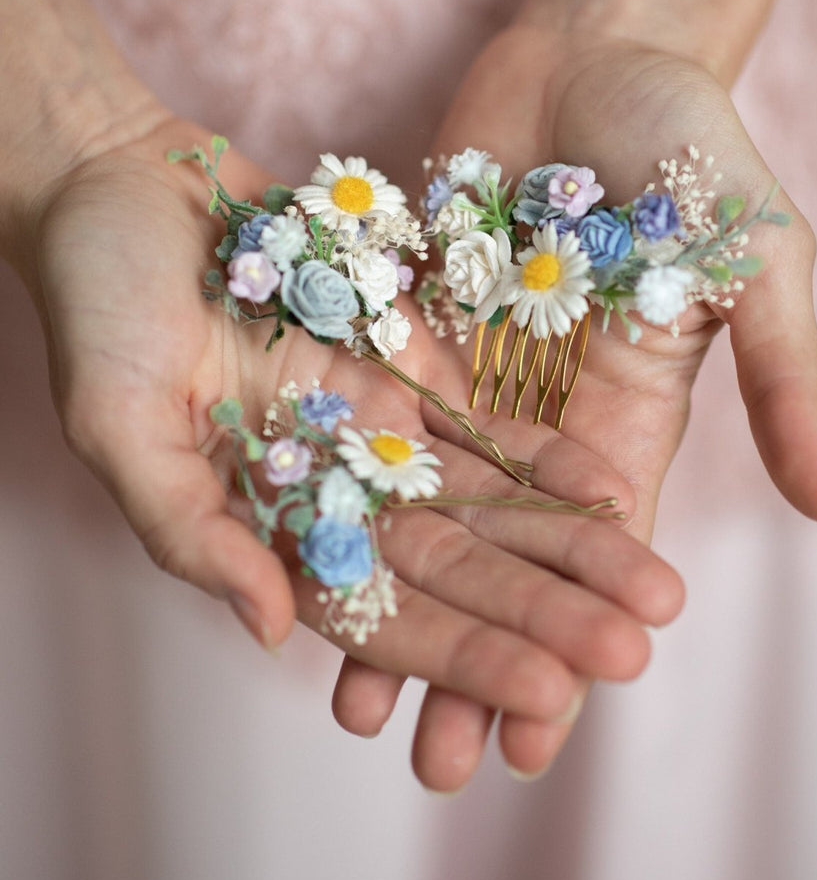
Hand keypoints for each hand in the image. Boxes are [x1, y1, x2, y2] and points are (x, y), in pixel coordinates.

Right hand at [15, 113, 681, 786]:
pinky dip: (544, 454)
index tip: (549, 694)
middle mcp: (334, 486)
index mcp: (267, 523)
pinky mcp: (402, 357)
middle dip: (546, 612)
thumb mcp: (117, 419)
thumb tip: (272, 632)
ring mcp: (375, 424)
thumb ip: (190, 525)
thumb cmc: (97, 304)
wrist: (124, 185)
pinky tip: (610, 489)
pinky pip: (485, 415)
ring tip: (656, 588)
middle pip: (458, 567)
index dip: (464, 655)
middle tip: (638, 650)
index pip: (380, 612)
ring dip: (570, 548)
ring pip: (489, 501)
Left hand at [334, 20, 816, 771]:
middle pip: (507, 560)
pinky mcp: (413, 326)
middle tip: (432, 766)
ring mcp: (477, 375)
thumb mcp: (759, 262)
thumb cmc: (696, 146)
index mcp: (639, 419)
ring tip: (352, 701)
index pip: (602, 563)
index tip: (533, 741)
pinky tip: (302, 557)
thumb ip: (788, 383)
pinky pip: (372, 422)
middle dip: (474, 657)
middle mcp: (551, 416)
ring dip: (398, 600)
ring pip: (428, 511)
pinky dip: (343, 490)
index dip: (572, 649)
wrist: (598, 48)